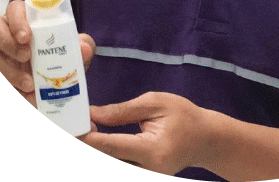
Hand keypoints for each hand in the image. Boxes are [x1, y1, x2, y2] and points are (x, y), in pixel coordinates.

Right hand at [0, 0, 95, 106]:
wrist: (58, 79)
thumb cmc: (65, 53)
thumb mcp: (78, 49)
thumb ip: (84, 45)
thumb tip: (84, 49)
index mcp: (27, 18)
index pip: (15, 8)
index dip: (17, 20)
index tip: (27, 37)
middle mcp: (7, 31)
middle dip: (6, 40)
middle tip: (26, 56)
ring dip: (8, 70)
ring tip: (29, 84)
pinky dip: (10, 86)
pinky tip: (26, 96)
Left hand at [81, 92, 211, 174]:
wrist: (204, 139)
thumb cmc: (183, 115)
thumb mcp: (155, 103)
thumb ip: (123, 111)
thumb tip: (93, 114)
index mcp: (152, 150)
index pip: (113, 147)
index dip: (90, 139)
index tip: (73, 128)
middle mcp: (147, 171)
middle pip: (110, 160)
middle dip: (91, 145)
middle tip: (75, 128)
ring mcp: (145, 178)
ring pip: (114, 163)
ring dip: (99, 149)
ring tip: (85, 133)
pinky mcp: (143, 177)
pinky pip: (121, 165)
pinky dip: (108, 154)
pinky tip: (99, 143)